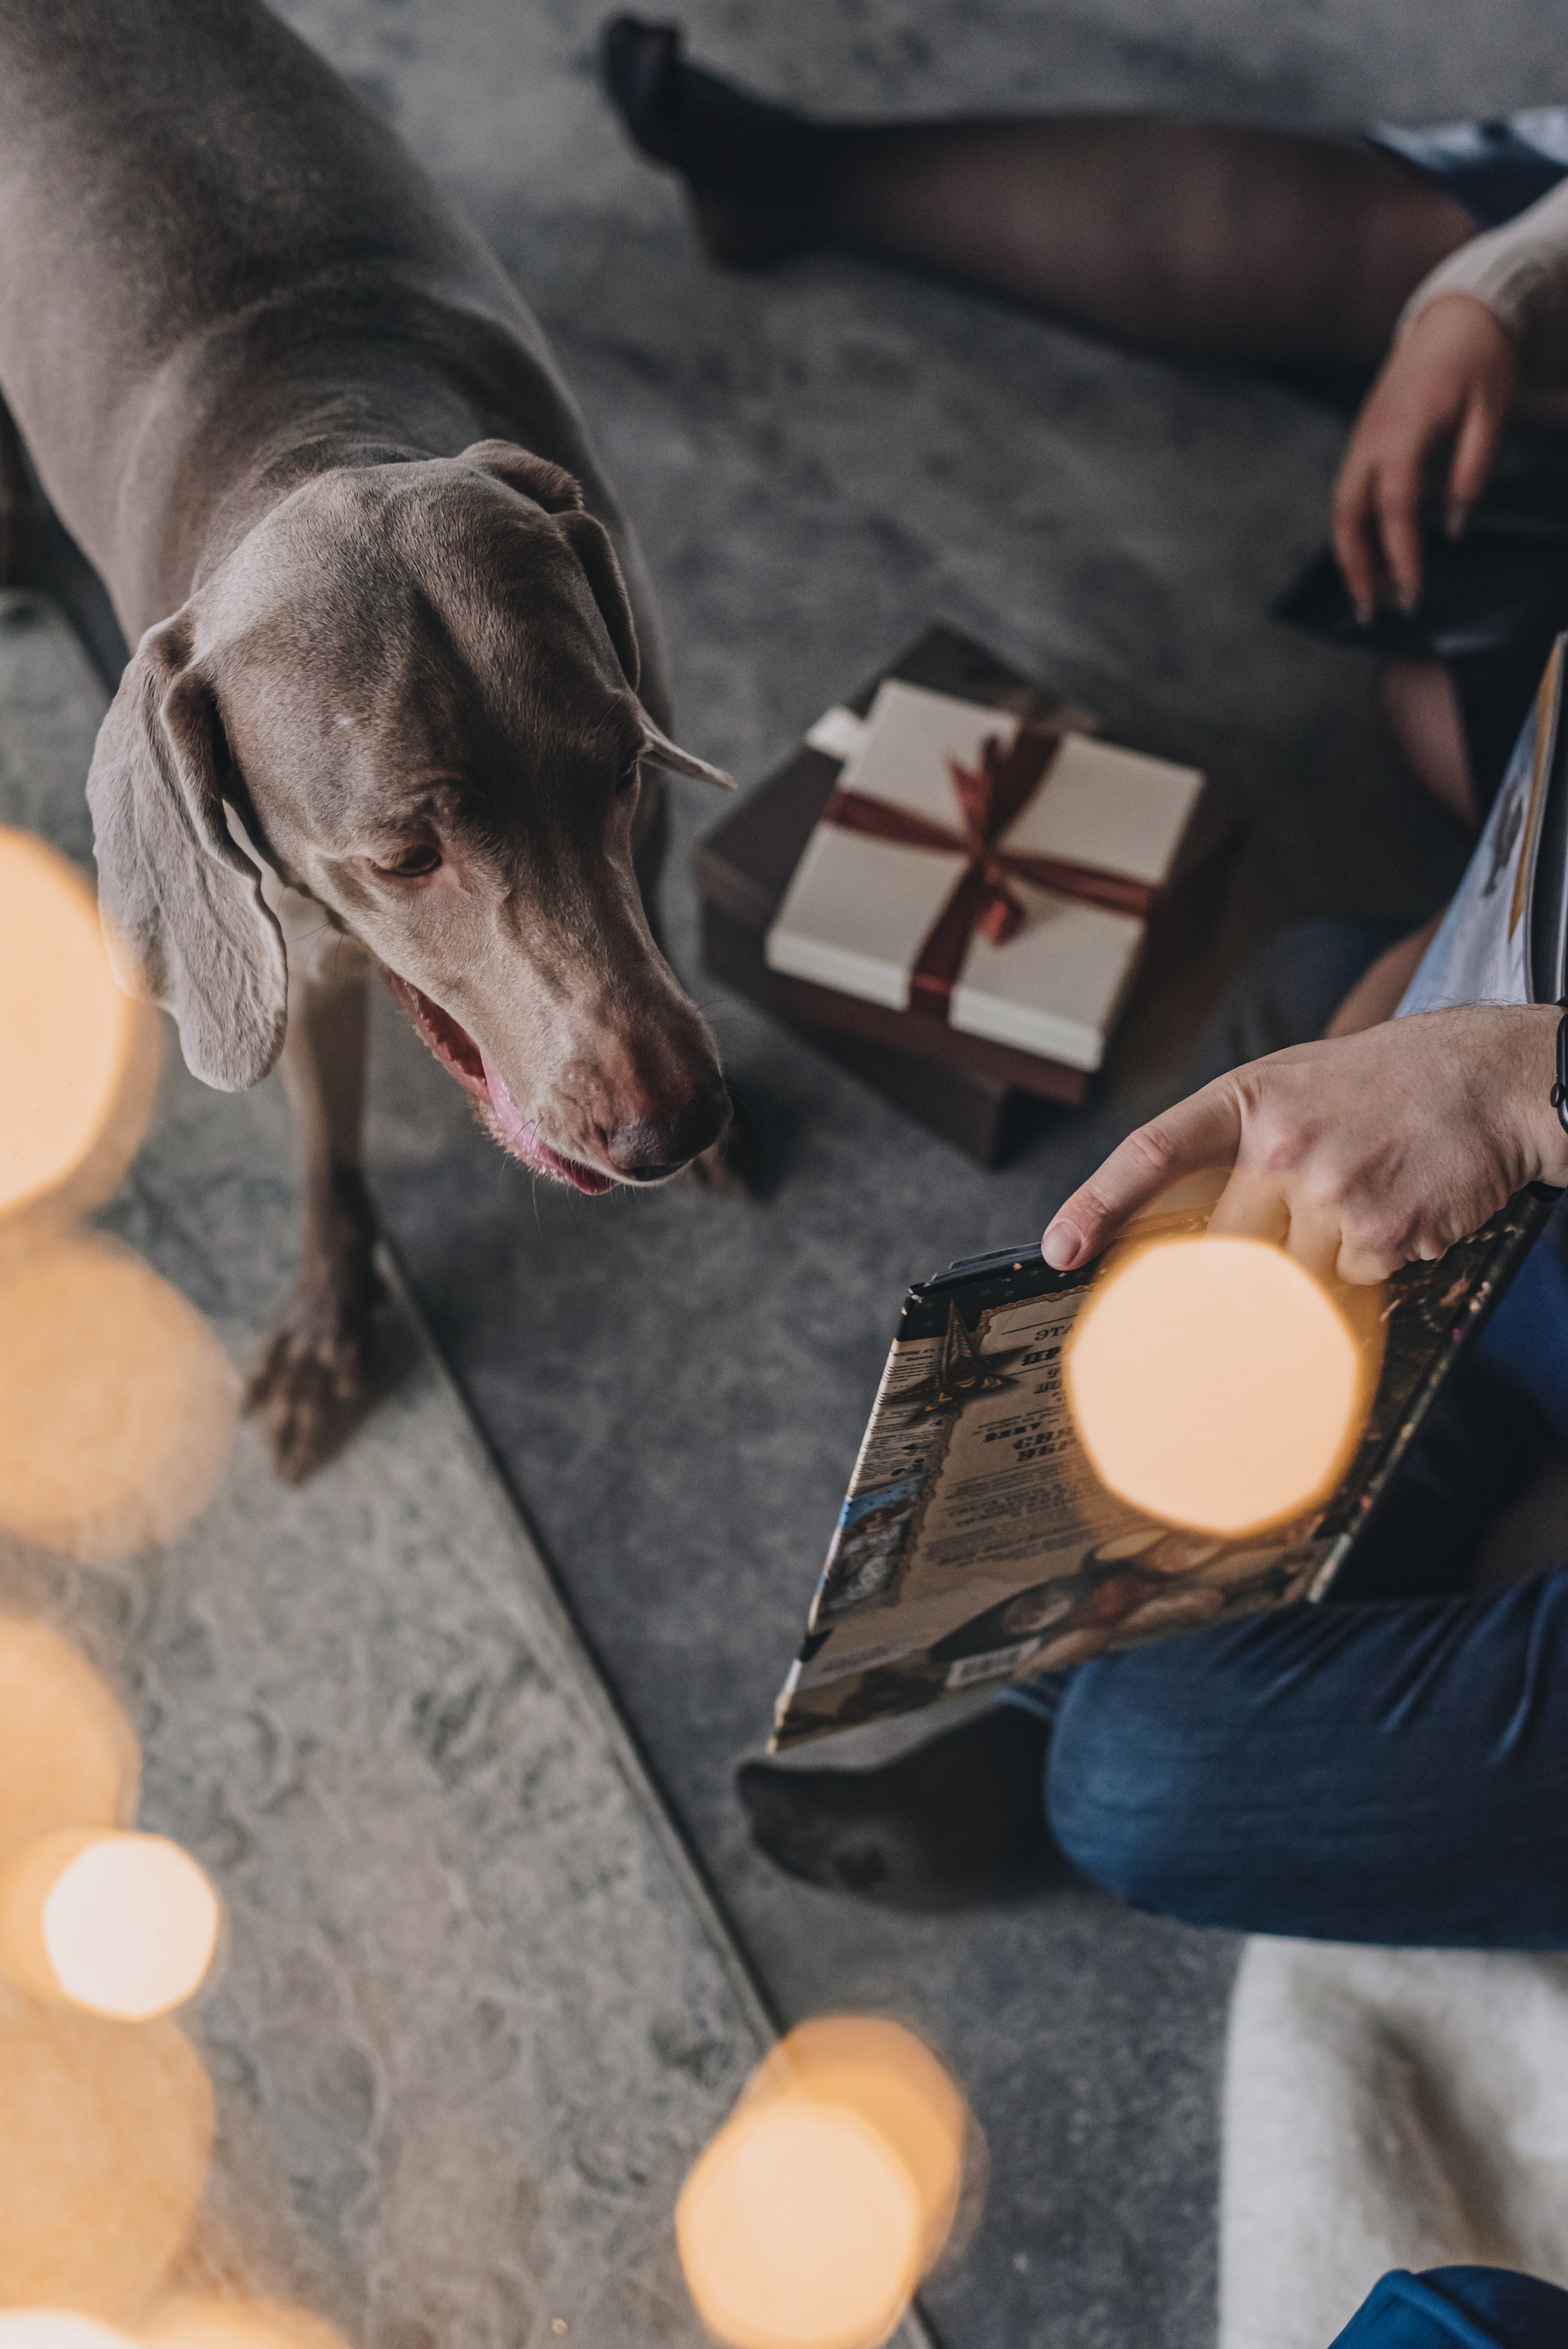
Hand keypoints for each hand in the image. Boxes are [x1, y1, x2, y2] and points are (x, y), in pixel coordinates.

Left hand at [1042, 1004, 1567, 1285]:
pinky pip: (1352, 1283)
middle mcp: (1281, 1146)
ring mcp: (1332, 1193)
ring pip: (1290, 1277)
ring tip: (1361, 1199)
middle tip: (1279, 1249)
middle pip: (1222, 1250)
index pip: (1152, 1152)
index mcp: (1247, 1100)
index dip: (1097, 1202)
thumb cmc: (1381, 1084)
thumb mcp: (1291, 1086)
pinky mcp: (1385, 1234)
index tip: (1061, 1248)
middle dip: (1242, 1267)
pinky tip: (1397, 1209)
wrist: (1489, 1075)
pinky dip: (1372, 1261)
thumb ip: (1234, 1146)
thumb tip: (1184, 1236)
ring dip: (1320, 1260)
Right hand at [1331, 293, 1517, 622]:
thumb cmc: (1480, 359)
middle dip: (1358, 568)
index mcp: (1405, 430)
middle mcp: (1372, 438)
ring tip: (1370, 596)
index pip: (1396, 507)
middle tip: (1374, 612)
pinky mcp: (1364, 439)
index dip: (1402, 555)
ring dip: (1351, 556)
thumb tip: (1454, 527)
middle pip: (1348, 516)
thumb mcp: (1493, 411)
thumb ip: (1472, 470)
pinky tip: (1371, 556)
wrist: (1456, 313)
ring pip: (1341, 509)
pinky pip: (1349, 493)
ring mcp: (1362, 438)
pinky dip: (1354, 531)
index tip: (1414, 593)